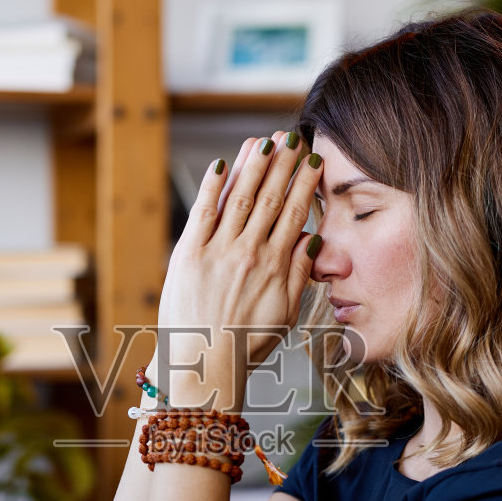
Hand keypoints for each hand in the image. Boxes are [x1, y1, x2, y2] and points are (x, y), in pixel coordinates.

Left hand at [157, 130, 322, 402]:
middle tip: (292, 135)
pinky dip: (213, 186)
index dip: (304, 183)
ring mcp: (218, 251)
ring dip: (254, 165)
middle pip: (270, 198)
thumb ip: (300, 275)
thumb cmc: (244, 345)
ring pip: (240, 197)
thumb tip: (312, 240)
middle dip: (283, 163)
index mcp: (276, 267)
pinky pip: (203, 211)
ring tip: (265, 140)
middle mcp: (249, 253)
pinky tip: (223, 164)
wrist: (202, 364)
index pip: (295, 213)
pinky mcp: (188, 254)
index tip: (313, 160)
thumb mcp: (285, 315)